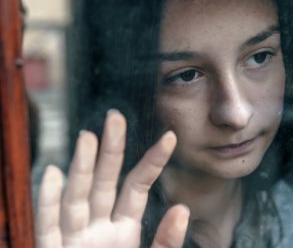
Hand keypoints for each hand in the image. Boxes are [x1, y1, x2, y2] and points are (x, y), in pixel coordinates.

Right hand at [35, 110, 188, 247]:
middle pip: (105, 182)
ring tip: (89, 136)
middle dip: (110, 150)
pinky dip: (49, 202)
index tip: (170, 137)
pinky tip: (54, 173)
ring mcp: (75, 239)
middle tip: (116, 117)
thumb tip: (183, 208)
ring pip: (78, 197)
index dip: (152, 161)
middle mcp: (99, 227)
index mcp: (124, 228)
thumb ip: (166, 241)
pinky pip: (49, 227)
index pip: (138, 186)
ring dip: (82, 168)